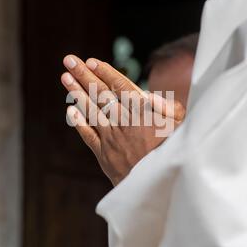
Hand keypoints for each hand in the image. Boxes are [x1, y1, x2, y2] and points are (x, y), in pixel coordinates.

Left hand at [61, 55, 184, 185]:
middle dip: (83, 75)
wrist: (159, 186)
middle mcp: (123, 120)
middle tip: (69, 60)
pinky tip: (70, 110)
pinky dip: (78, 122)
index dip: (104, 72)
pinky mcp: (104, 154)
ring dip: (76, 93)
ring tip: (64, 78)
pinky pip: (87, 135)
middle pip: (99, 93)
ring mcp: (111, 137)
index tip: (91, 61)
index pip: (119, 85)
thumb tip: (147, 94)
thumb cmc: (175, 153)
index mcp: (142, 111)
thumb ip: (168, 108)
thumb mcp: (181, 127)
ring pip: (90, 110)